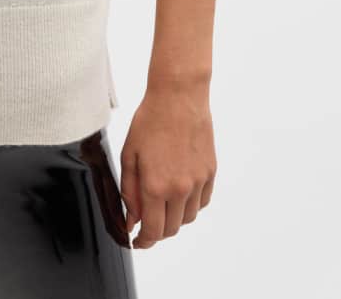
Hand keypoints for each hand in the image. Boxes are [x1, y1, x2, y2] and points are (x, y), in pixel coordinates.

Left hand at [119, 76, 216, 247]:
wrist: (178, 98)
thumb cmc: (150, 121)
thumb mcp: (129, 155)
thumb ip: (129, 191)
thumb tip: (132, 219)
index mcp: (155, 186)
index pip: (153, 230)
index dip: (144, 241)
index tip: (138, 242)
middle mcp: (180, 189)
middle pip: (171, 229)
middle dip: (157, 231)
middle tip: (146, 223)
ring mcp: (198, 182)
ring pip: (188, 218)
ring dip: (174, 219)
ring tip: (162, 203)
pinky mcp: (210, 173)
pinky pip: (202, 202)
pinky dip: (191, 205)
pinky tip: (179, 192)